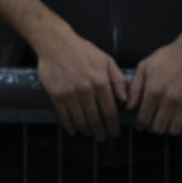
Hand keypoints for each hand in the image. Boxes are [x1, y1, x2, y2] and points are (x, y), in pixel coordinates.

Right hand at [34, 26, 127, 140]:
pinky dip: (69, 126)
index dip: (113, 126)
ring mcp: (70, 94)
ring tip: (90, 135)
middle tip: (103, 138)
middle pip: (96, 119)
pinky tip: (73, 131)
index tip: (115, 134)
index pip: (110, 112)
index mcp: (101, 83)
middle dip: (101, 132)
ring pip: (80, 120)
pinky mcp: (56, 95)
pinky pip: (64, 115)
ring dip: (86, 131)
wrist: (56, 43)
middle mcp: (86, 91)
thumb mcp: (106, 60)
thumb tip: (125, 101)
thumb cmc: (83, 51)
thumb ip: (118, 80)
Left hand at [127, 38, 181, 135]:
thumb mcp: (144, 67)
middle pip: (158, 127)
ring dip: (167, 130)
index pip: (144, 118)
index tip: (139, 125)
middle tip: (151, 124)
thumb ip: (134, 88)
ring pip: (174, 130)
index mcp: (153, 90)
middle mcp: (169, 100)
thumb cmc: (166, 58)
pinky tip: (177, 123)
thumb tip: (129, 107)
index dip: (139, 125)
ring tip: (164, 124)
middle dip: (152, 128)